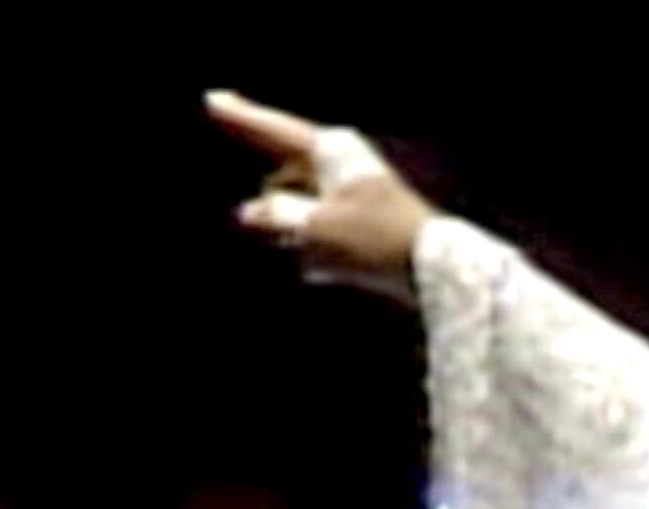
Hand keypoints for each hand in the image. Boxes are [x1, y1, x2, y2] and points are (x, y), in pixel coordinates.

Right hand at [207, 90, 433, 305]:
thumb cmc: (377, 240)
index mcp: (331, 151)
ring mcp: (354, 194)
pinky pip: (322, 231)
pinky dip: (315, 247)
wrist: (437, 270)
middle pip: (284, 170)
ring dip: (291, 226)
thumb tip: (249, 213)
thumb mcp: (317, 228)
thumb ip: (277, 215)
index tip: (211, 98)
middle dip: (267, 190)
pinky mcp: (364, 225)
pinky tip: (319, 268)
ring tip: (298, 247)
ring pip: (302, 204)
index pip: (273, 130)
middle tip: (249, 196)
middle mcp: (342, 164)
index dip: (241, 117)